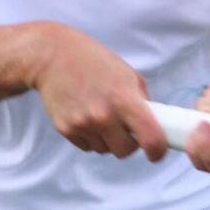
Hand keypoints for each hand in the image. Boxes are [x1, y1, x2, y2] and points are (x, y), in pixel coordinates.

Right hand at [29, 24, 166, 160]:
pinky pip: (87, 146)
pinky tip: (86, 117)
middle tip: (125, 129)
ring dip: (107, 140)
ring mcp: (83, 124)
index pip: (151, 138)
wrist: (52, 57)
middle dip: (128, 143)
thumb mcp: (127, 74)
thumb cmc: (93, 61)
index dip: (157, 150)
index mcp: (125, 99)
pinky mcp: (65, 129)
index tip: (156, 152)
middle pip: (125, 151)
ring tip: (100, 116)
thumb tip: (152, 124)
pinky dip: (90, 138)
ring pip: (105, 150)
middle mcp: (104, 115)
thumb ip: (141, 101)